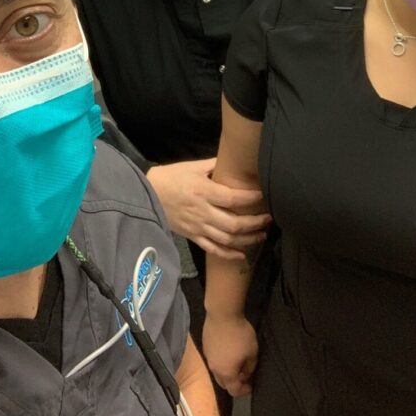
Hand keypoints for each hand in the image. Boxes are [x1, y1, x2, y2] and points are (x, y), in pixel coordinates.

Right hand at [147, 158, 270, 259]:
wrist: (146, 195)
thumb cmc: (170, 177)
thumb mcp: (192, 167)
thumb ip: (214, 166)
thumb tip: (233, 161)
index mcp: (204, 191)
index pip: (233, 198)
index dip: (251, 199)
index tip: (264, 195)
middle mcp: (203, 212)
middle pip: (234, 223)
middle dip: (255, 222)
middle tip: (269, 218)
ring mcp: (198, 227)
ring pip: (227, 239)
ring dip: (247, 238)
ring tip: (262, 234)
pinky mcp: (193, 236)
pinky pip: (213, 249)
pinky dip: (229, 254)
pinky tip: (242, 254)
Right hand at [202, 314, 257, 396]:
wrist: (223, 314)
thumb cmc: (239, 334)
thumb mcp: (252, 352)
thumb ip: (250, 368)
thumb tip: (245, 374)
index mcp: (226, 373)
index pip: (234, 391)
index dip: (244, 391)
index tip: (250, 386)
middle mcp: (214, 368)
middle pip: (224, 383)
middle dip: (234, 383)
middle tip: (244, 375)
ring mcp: (208, 357)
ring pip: (217, 371)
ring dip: (226, 371)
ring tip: (236, 362)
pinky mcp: (205, 346)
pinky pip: (213, 359)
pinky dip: (220, 360)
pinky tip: (227, 351)